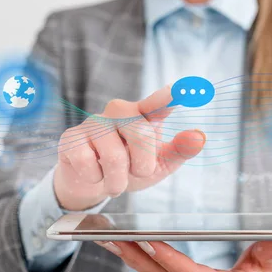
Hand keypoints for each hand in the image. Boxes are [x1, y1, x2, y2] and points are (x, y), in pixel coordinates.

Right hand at [54, 86, 205, 210]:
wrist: (93, 182)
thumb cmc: (131, 167)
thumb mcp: (160, 163)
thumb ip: (180, 150)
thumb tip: (199, 137)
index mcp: (144, 115)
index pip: (157, 103)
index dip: (167, 97)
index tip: (180, 89)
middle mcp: (119, 112)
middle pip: (141, 136)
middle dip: (142, 166)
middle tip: (136, 173)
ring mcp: (94, 122)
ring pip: (114, 157)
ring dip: (118, 181)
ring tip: (115, 181)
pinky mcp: (71, 137)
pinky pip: (87, 163)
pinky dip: (95, 179)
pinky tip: (93, 173)